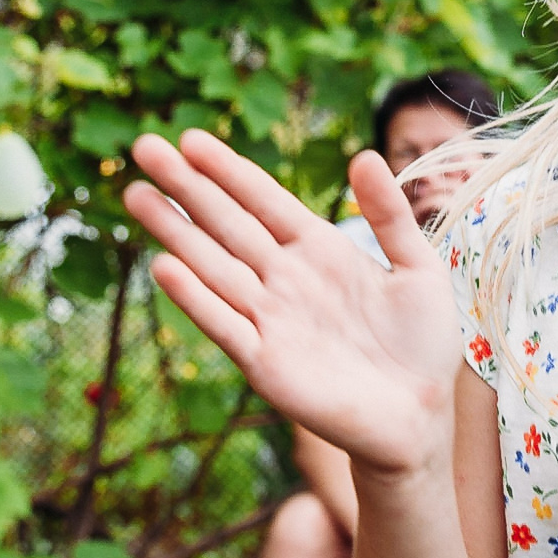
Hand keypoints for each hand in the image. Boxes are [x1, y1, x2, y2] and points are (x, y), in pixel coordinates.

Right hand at [123, 131, 460, 476]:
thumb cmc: (421, 344)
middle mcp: (285, 279)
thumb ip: (390, 215)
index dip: (228, 170)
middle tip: (145, 146)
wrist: (420, 418)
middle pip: (227, 224)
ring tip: (137, 195)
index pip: (263, 200)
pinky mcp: (264, 362)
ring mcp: (270, 318)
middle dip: (186, 186)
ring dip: (175, 231)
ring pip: (213, 265)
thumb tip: (367, 154)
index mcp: (319, 250)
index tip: (191, 139)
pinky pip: (224, 323)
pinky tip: (164, 267)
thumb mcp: (418, 268)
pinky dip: (194, 298)